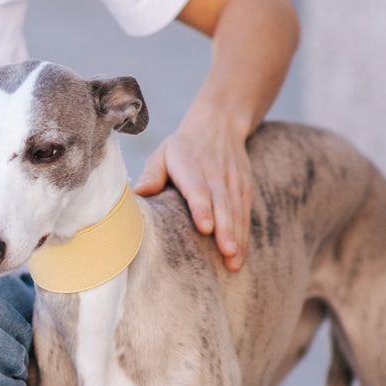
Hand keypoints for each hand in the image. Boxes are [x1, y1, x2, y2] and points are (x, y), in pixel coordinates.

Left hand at [134, 110, 252, 272]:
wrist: (220, 123)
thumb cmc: (182, 146)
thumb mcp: (162, 153)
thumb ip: (152, 174)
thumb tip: (140, 192)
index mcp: (190, 166)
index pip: (198, 189)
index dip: (203, 208)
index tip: (205, 228)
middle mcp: (215, 174)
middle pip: (222, 204)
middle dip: (225, 231)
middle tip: (227, 254)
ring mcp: (233, 182)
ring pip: (237, 212)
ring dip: (237, 238)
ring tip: (234, 262)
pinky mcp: (245, 189)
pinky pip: (246, 215)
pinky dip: (245, 235)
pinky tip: (240, 255)